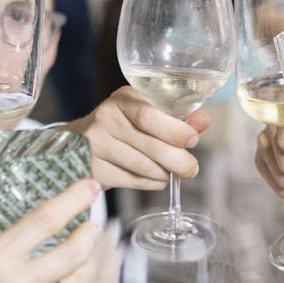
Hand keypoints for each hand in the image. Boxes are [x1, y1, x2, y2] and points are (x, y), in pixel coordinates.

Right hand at [65, 87, 208, 190]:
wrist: (80, 141)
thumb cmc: (124, 126)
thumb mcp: (147, 113)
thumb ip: (177, 117)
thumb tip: (203, 120)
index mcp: (123, 99)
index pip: (149, 115)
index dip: (176, 131)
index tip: (193, 140)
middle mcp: (106, 118)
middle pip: (151, 145)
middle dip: (179, 161)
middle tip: (191, 168)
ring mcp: (96, 145)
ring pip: (144, 167)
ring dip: (165, 174)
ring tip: (171, 172)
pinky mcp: (94, 168)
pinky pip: (132, 181)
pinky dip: (151, 183)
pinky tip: (155, 178)